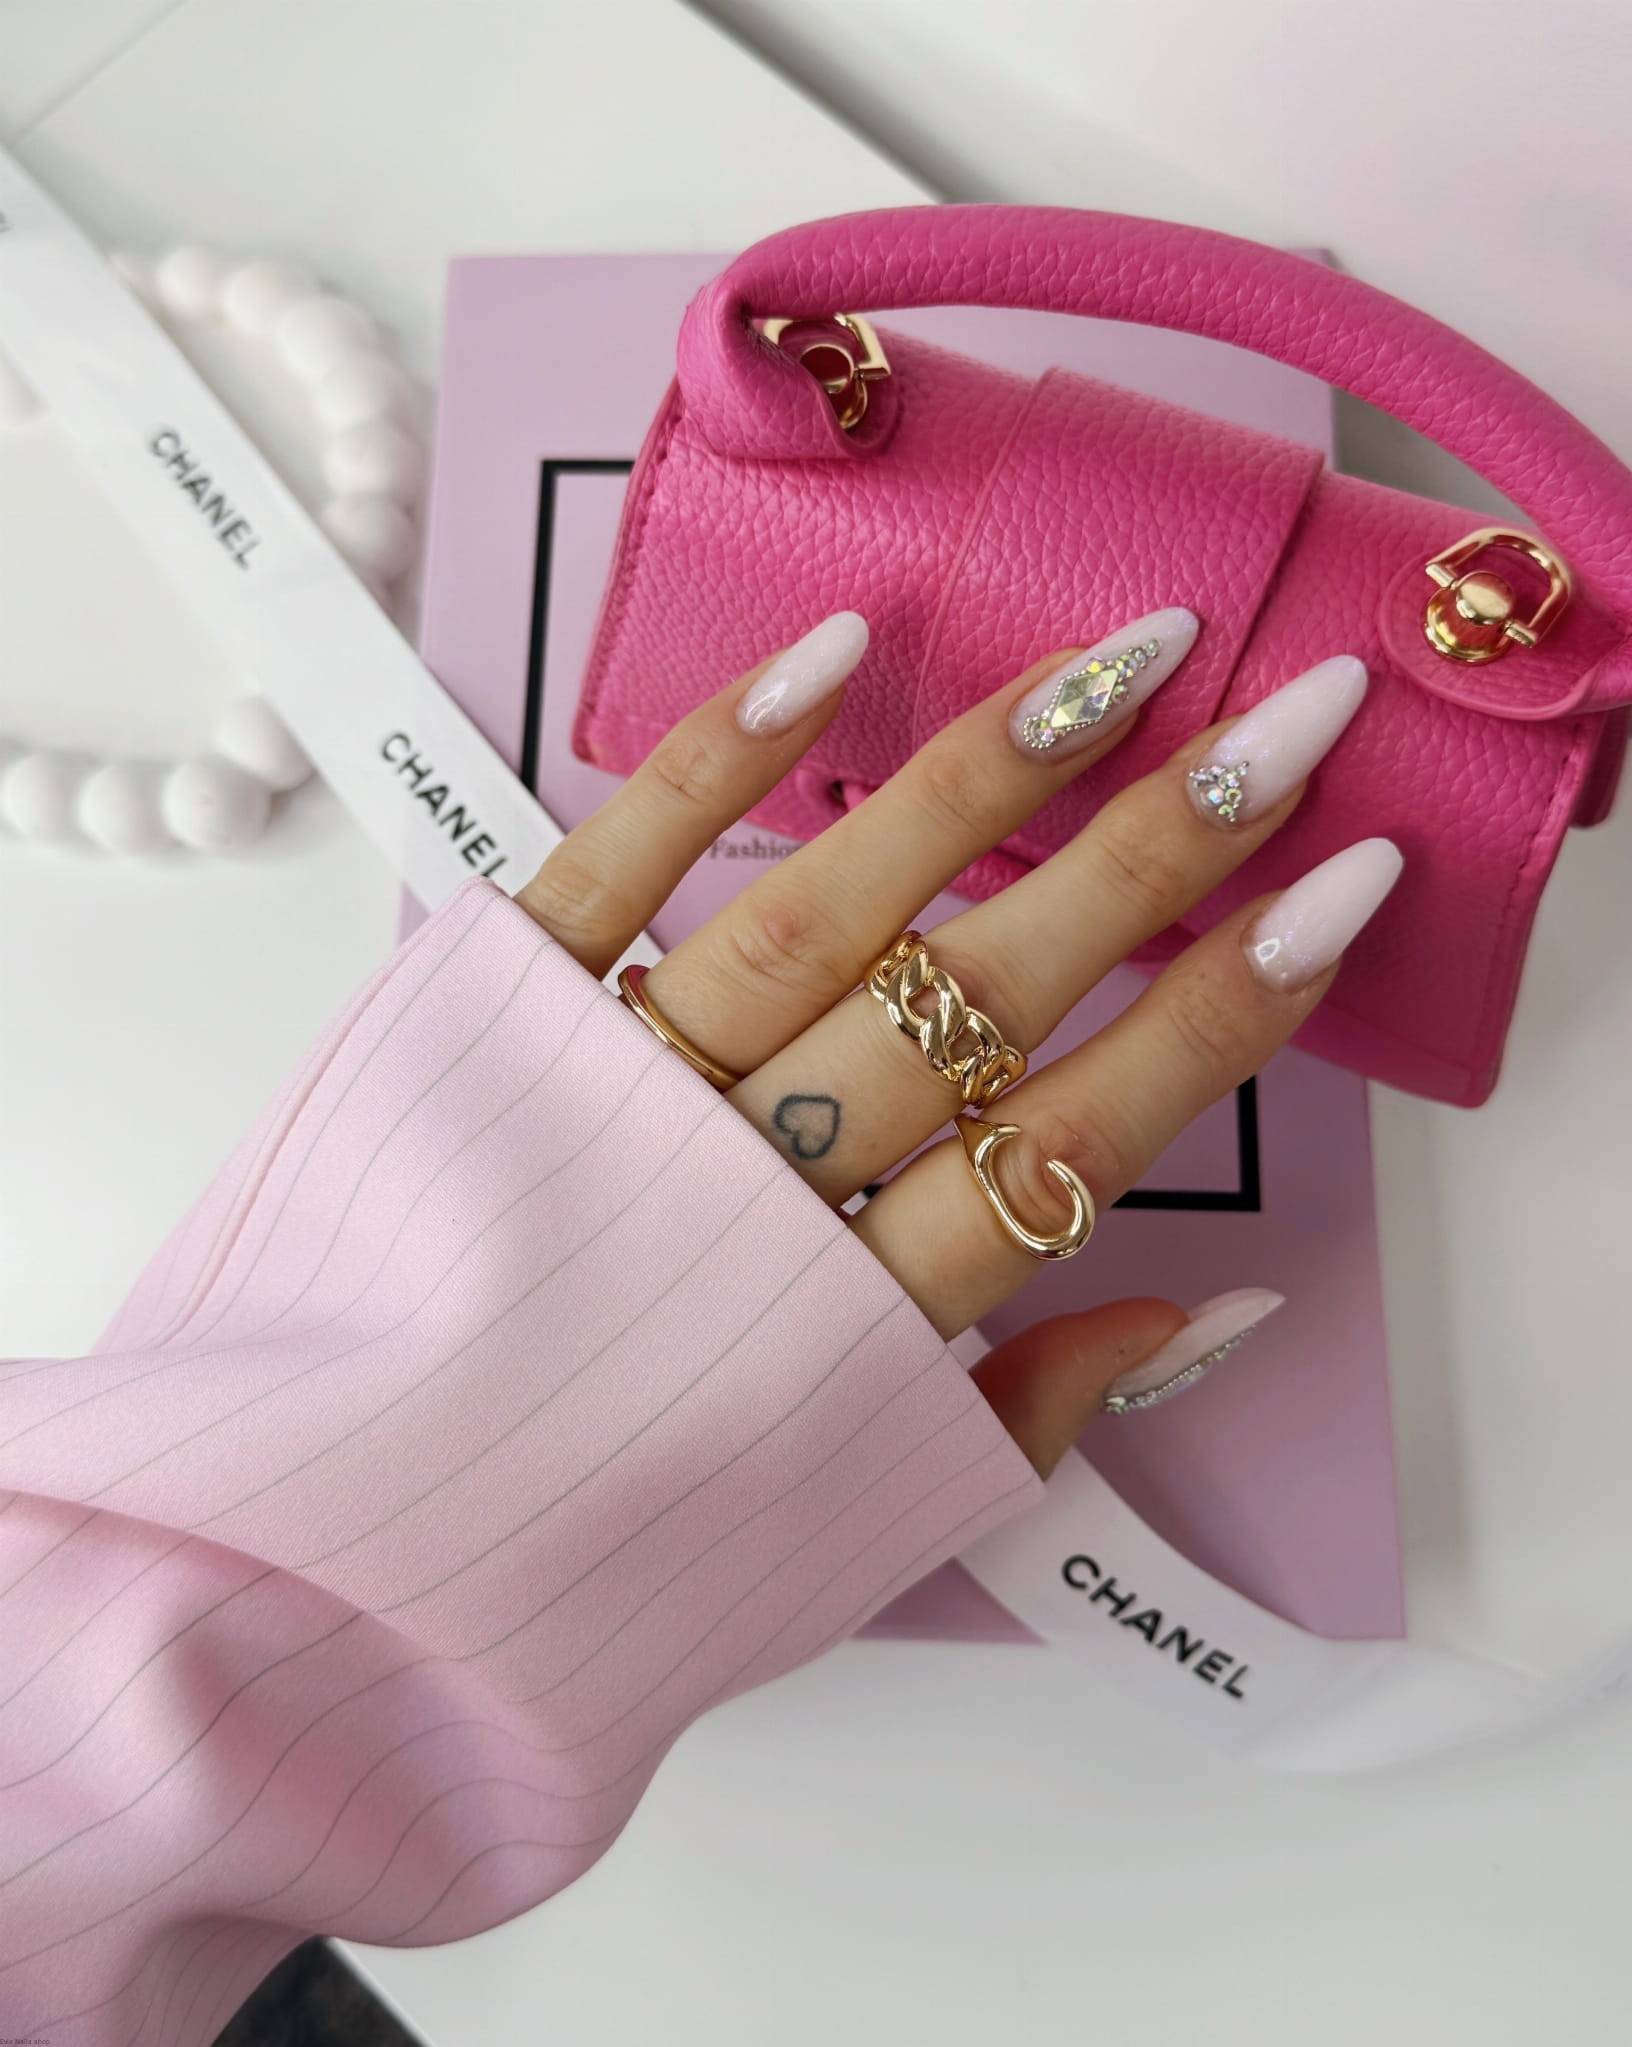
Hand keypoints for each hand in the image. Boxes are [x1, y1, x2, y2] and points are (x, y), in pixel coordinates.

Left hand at [516, 610, 1398, 1476]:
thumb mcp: (858, 1517)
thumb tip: (1210, 1306)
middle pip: (977, 1007)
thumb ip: (1034, 1408)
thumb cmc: (621, 1548)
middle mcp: (744, 1197)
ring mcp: (615, 1096)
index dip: (1219, 1020)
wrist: (354, 1557)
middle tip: (1288, 721)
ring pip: (822, 918)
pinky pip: (602, 874)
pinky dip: (710, 764)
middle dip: (1150, 860)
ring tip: (1116, 662)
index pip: (1072, 1147)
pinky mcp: (490, 1026)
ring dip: (976, 781)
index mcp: (848, 1330)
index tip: (1336, 893)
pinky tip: (832, 653)